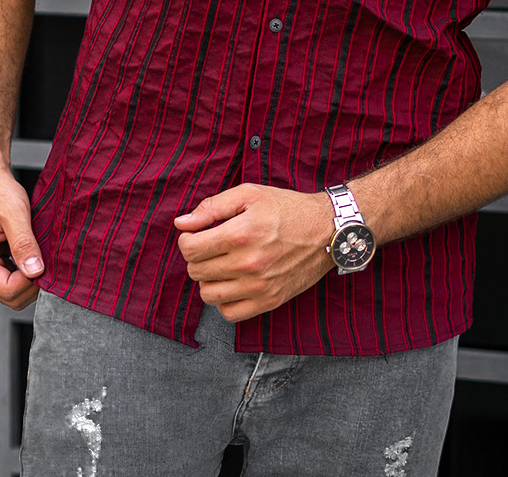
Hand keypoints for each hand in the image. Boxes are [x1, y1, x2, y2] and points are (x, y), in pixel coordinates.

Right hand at [0, 163, 44, 309]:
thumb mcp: (14, 212)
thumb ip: (24, 243)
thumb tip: (35, 271)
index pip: (6, 290)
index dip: (29, 281)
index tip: (44, 262)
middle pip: (8, 296)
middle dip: (30, 283)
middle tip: (45, 259)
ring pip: (10, 291)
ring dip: (28, 278)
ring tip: (38, 253)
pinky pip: (9, 280)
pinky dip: (24, 273)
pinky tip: (31, 254)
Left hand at [174, 184, 335, 322]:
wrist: (326, 230)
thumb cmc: (287, 208)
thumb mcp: (250, 194)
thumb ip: (212, 207)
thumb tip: (181, 223)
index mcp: (241, 233)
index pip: (190, 248)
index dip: (187, 239)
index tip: (198, 234)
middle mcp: (248, 263)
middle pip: (196, 271)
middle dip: (198, 256)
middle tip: (213, 245)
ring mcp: (259, 286)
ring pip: (208, 294)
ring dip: (209, 278)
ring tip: (222, 264)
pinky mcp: (269, 301)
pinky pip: (229, 313)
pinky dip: (225, 300)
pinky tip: (233, 282)